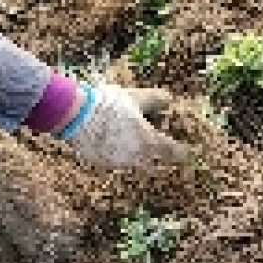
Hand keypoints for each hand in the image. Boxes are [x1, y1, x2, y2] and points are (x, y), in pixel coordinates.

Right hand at [61, 84, 189, 169]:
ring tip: (128, 140)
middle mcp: (136, 158)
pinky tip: (109, 140)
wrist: (75, 114)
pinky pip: (114, 160)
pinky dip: (115, 153)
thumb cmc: (108, 103)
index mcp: (148, 141)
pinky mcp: (101, 163)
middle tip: (158, 151)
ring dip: (135, 156)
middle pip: (154, 165)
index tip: (188, 152)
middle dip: (158, 160)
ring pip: (132, 163)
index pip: (173, 152)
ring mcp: (117, 163)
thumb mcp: (135, 97)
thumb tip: (169, 100)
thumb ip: (156, 100)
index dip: (183, 152)